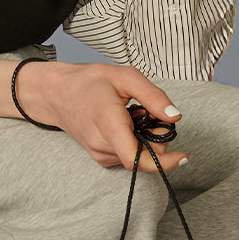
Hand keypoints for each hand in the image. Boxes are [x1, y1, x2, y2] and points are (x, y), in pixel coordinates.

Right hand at [15, 61, 188, 173]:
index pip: (136, 159)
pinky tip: (123, 123)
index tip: (182, 156)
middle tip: (147, 112)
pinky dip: (134, 141)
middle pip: (145, 155)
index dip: (164, 162)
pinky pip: (128, 155)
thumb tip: (174, 116)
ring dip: (144, 138)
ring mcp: (100, 154)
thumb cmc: (88, 82)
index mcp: (108, 124)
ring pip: (138, 156)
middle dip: (156, 137)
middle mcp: (102, 145)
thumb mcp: (124, 77)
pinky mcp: (100, 157)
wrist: (56, 94)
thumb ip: (152, 96)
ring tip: (129, 114)